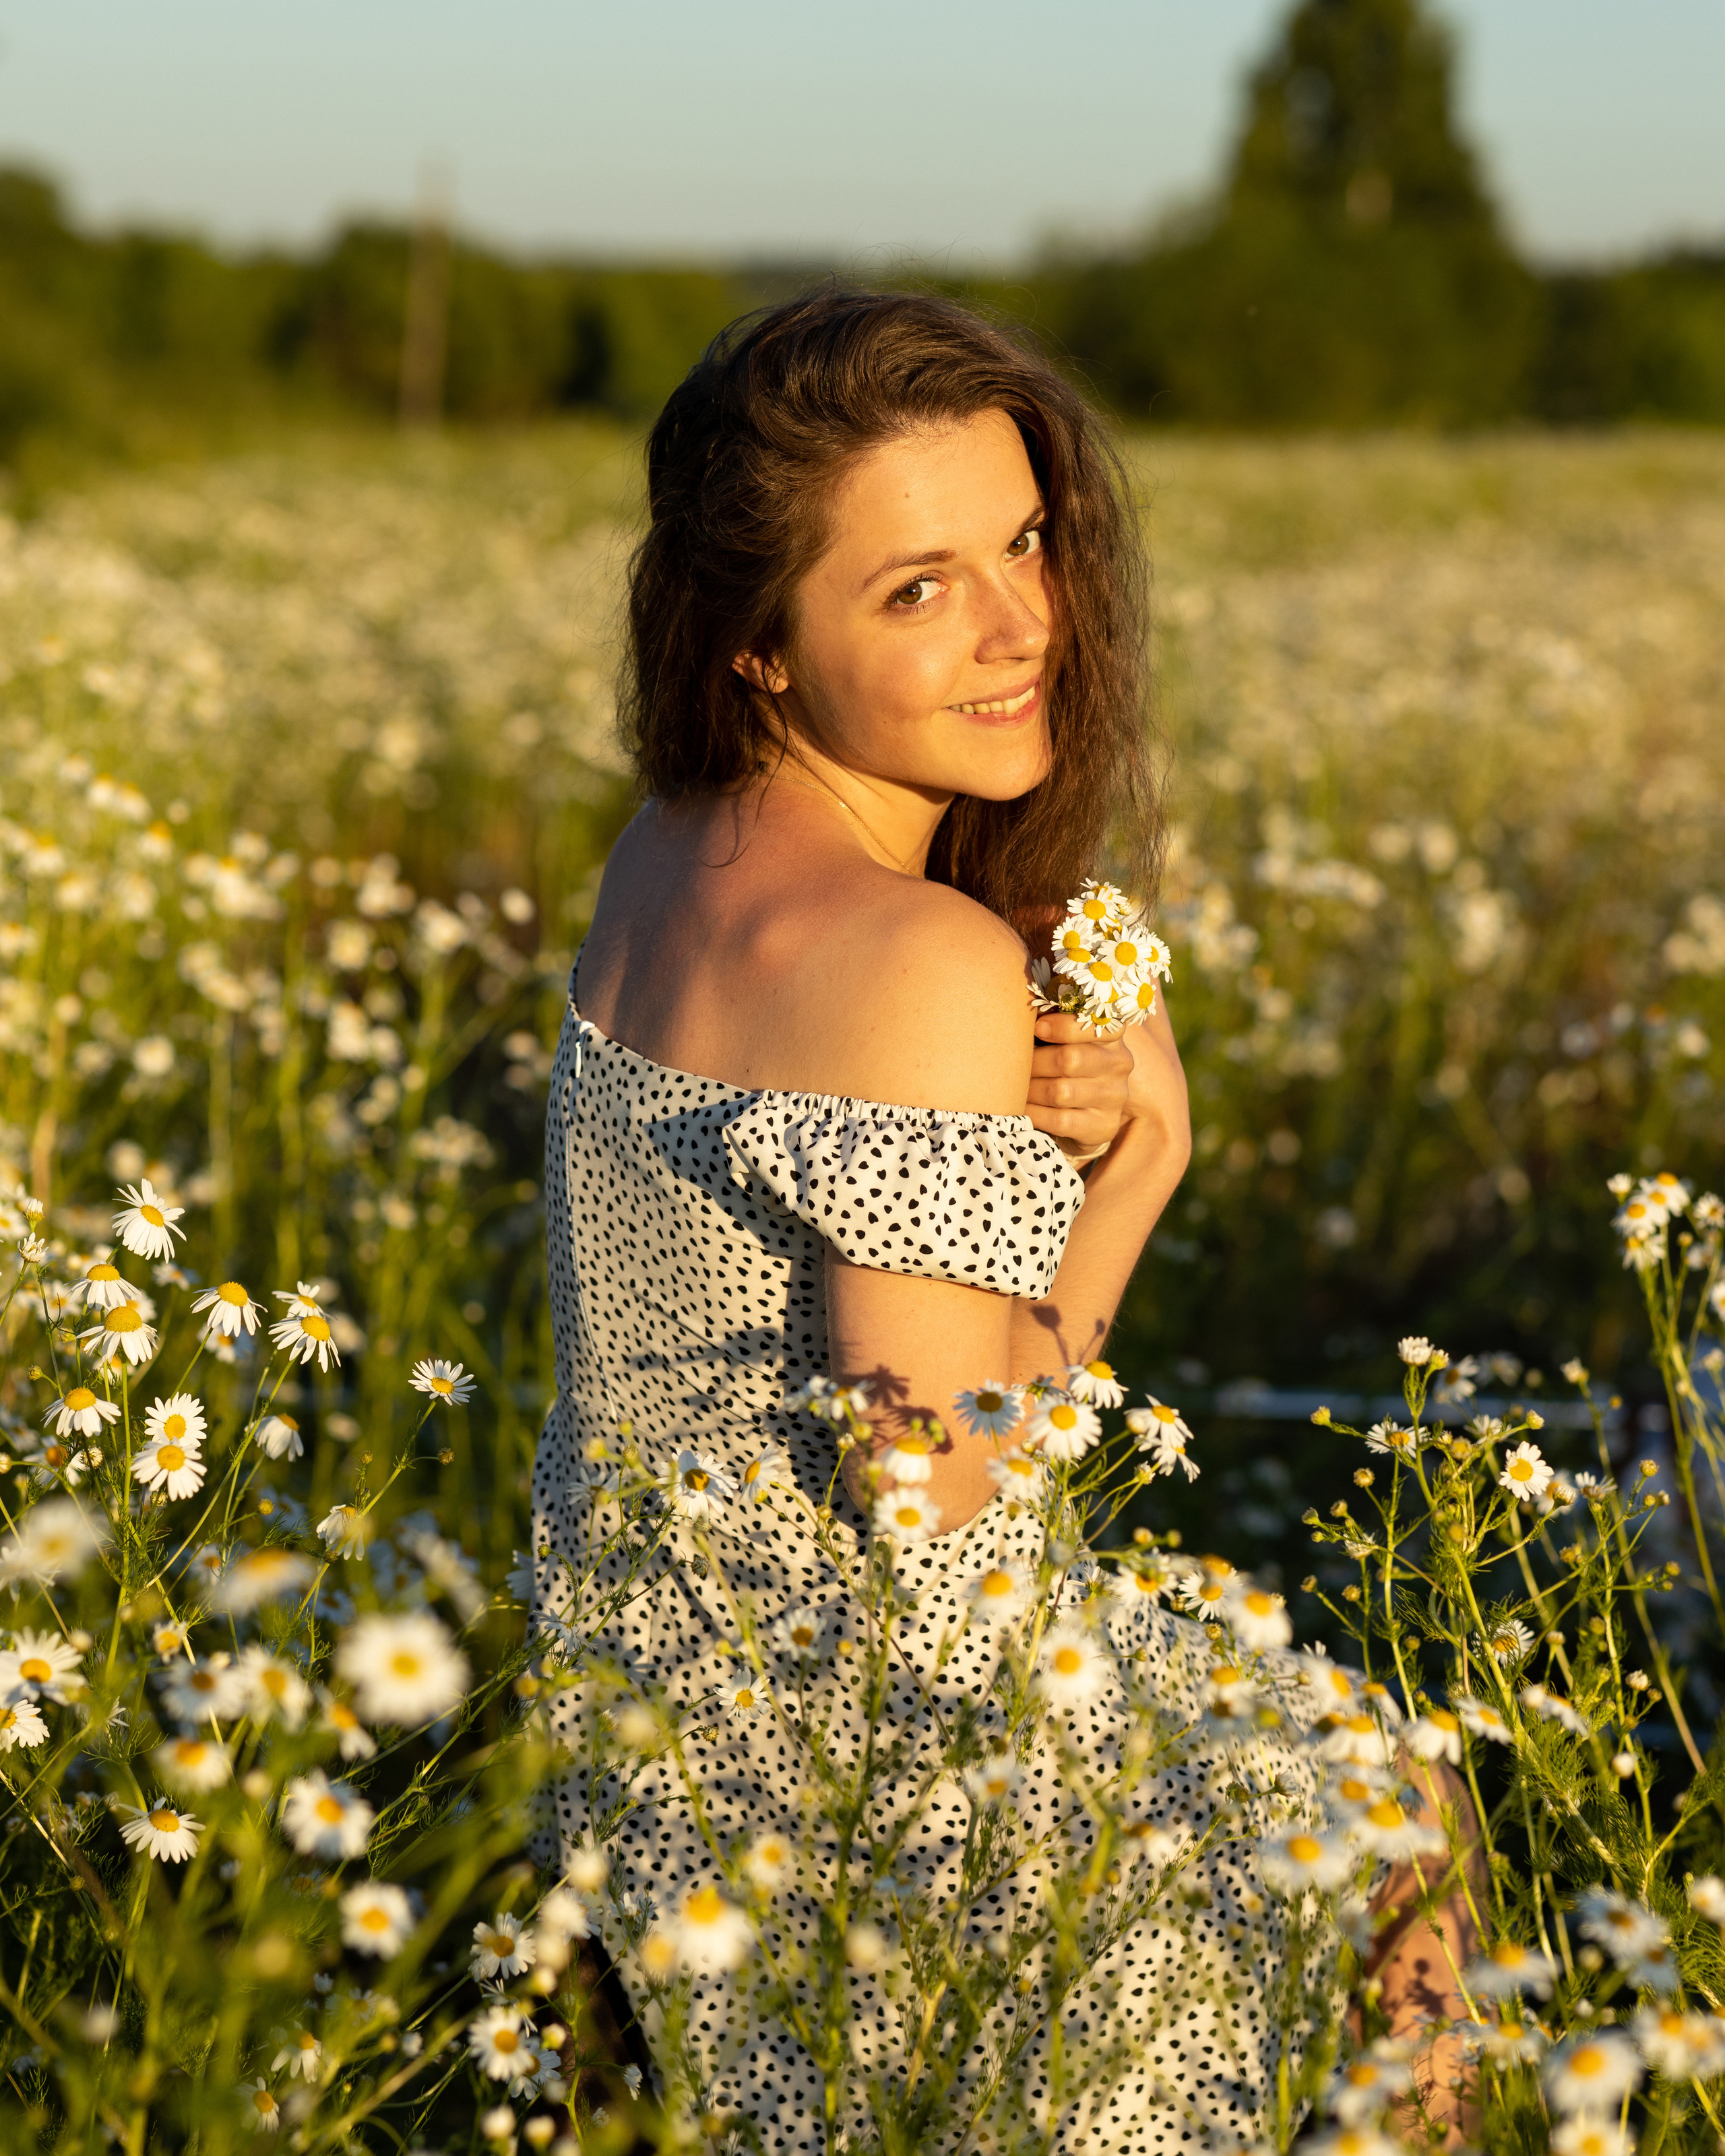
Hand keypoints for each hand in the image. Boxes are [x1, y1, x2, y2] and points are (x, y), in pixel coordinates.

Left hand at [1027, 1001, 1189, 1173]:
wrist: (1078, 1112)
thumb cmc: (1058, 1062)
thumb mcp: (1058, 1037)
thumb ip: (1048, 1016)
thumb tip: (1017, 995)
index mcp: (1111, 1034)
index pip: (1097, 1023)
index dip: (1065, 1026)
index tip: (1038, 1026)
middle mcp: (1120, 1063)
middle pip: (1070, 1059)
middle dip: (1034, 1062)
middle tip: (1011, 1064)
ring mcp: (1115, 1097)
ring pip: (1062, 1090)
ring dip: (1029, 1089)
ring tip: (1011, 1087)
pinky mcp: (1104, 1126)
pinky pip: (1061, 1120)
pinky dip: (1035, 1114)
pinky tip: (1021, 1109)